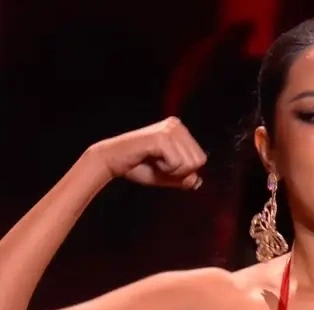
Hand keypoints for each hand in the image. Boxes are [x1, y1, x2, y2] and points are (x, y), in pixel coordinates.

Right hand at [90, 117, 206, 188]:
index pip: (201, 158)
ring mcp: (169, 129)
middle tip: (159, 164)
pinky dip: (165, 169)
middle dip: (180, 171)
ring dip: (172, 170)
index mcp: (180, 130)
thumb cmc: (138, 167)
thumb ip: (183, 178)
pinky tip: (150, 159)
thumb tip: (198, 181)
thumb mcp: (166, 175)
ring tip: (154, 161)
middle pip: (199, 161)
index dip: (184, 170)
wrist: (112, 161)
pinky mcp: (160, 137)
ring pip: (189, 164)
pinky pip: (177, 164)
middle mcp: (176, 125)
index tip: (164, 164)